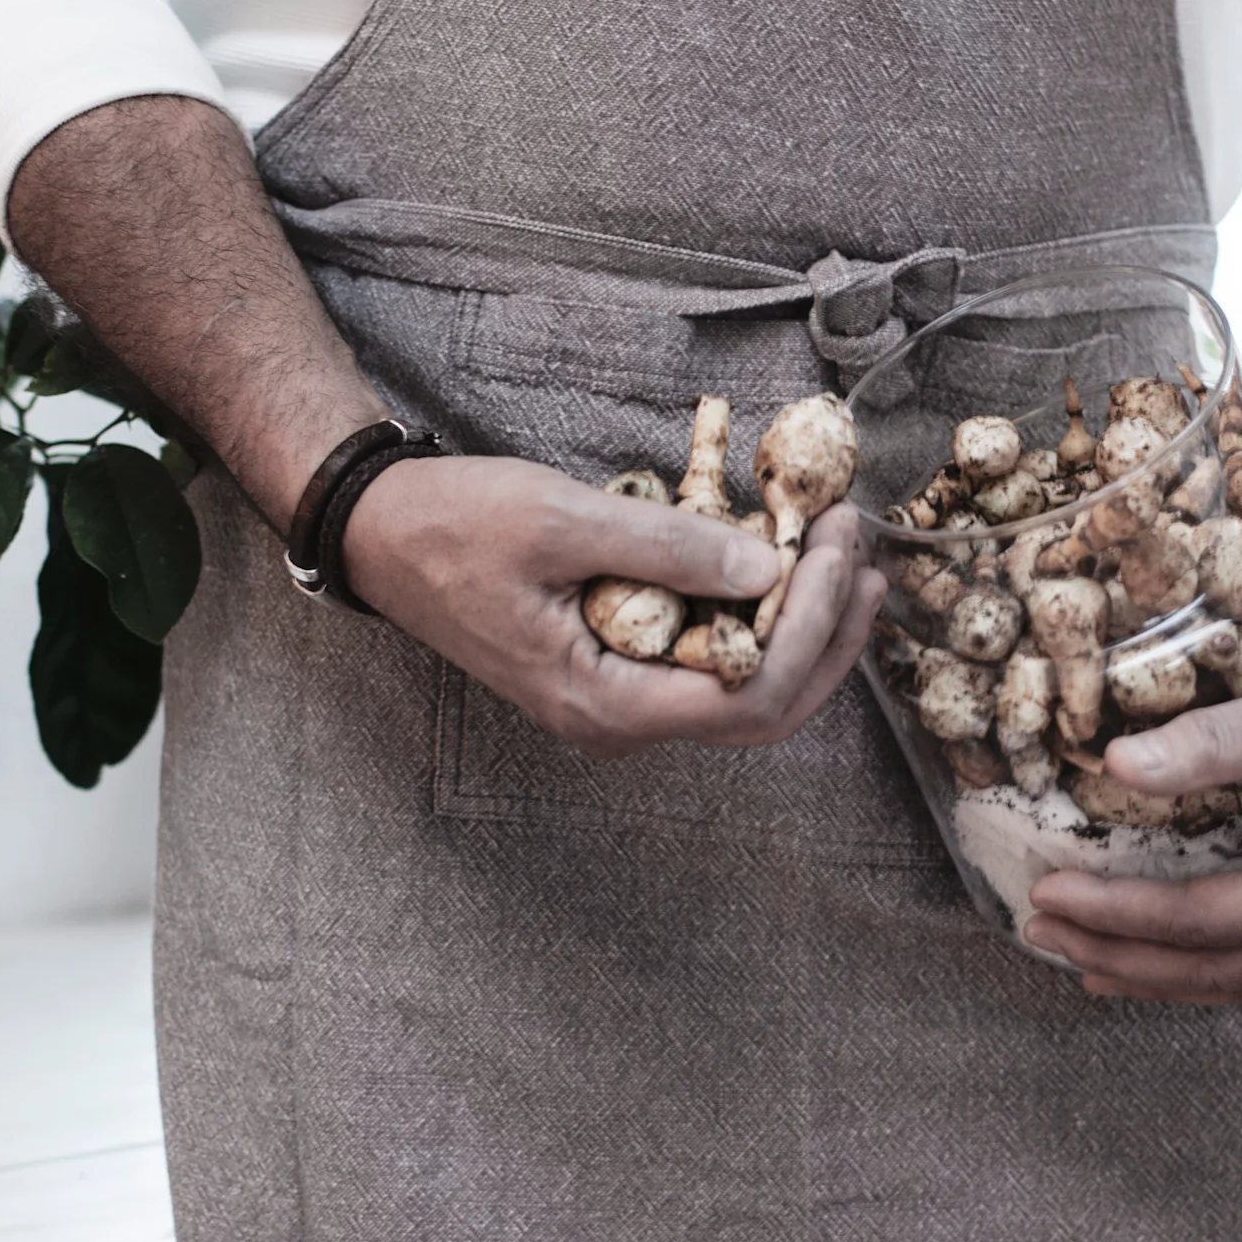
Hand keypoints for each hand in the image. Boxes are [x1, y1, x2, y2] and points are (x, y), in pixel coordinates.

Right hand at [343, 453, 884, 753]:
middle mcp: (620, 721)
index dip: (811, 624)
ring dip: (803, 623)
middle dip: (826, 630)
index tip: (834, 541)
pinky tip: (786, 562)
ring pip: (744, 688)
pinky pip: (711, 658)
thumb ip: (669, 547)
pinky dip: (757, 614)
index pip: (750, 696)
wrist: (383, 532)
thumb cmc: (456, 524)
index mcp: (605, 705)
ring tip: (842, 550)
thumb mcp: (563, 521)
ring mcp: (621, 698)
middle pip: (764, 708)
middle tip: (858, 545)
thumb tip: (770, 567)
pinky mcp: (620, 665)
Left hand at [1024, 616, 1241, 1004]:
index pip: (1202, 923)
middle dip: (1126, 959)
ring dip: (1175, 975)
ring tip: (1098, 965)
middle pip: (1223, 971)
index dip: (1116, 912)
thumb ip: (1212, 744)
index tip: (1044, 896)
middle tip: (1043, 938)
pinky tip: (1193, 952)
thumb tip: (1114, 764)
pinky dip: (1233, 962)